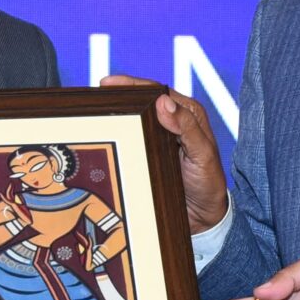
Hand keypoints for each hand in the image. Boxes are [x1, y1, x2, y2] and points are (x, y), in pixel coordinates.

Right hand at [103, 74, 226, 230]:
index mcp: (189, 114)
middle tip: (92, 96)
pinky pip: (131, 138)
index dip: (132, 84)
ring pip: (134, 119)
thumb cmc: (209, 183)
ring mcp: (160, 137)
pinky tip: (102, 134)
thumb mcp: (203, 155)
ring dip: (115, 114)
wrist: (204, 216)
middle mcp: (173, 121)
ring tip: (90, 112)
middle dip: (117, 96)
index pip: (157, 91)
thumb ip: (187, 128)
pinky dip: (117, 134)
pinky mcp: (151, 153)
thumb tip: (163, 102)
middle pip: (141, 102)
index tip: (107, 84)